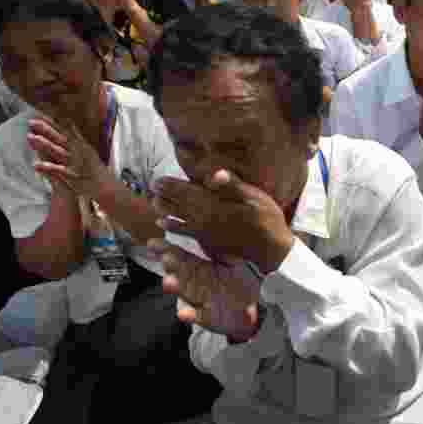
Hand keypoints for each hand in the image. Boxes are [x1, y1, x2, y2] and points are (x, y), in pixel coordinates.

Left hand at [27, 116, 107, 195]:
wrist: (106, 186)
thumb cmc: (94, 170)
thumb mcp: (87, 151)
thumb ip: (77, 138)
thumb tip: (70, 124)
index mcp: (79, 145)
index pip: (63, 130)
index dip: (51, 122)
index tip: (39, 113)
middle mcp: (78, 151)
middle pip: (59, 138)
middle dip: (45, 129)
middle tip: (31, 121)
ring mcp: (76, 163)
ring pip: (58, 151)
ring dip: (45, 144)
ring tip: (31, 137)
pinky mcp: (74, 176)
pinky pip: (59, 171)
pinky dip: (48, 167)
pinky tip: (37, 164)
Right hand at [149, 238, 261, 340]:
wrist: (252, 310)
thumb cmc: (238, 282)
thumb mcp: (232, 262)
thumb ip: (219, 249)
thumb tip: (207, 228)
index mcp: (200, 268)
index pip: (182, 256)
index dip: (168, 249)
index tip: (153, 243)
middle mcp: (196, 283)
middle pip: (181, 273)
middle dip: (172, 266)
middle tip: (165, 257)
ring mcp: (200, 301)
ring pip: (185, 293)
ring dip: (176, 289)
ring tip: (168, 282)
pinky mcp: (208, 318)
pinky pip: (198, 316)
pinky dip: (190, 315)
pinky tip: (184, 313)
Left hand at [154, 169, 295, 273]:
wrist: (270, 249)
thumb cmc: (266, 219)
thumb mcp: (255, 198)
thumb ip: (233, 186)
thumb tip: (215, 174)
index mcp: (215, 205)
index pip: (188, 192)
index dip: (171, 185)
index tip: (158, 180)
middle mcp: (206, 218)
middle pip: (180, 204)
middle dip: (165, 195)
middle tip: (152, 187)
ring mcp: (206, 232)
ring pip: (180, 218)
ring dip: (166, 210)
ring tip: (154, 203)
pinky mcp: (209, 241)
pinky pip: (185, 233)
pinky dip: (173, 227)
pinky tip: (164, 224)